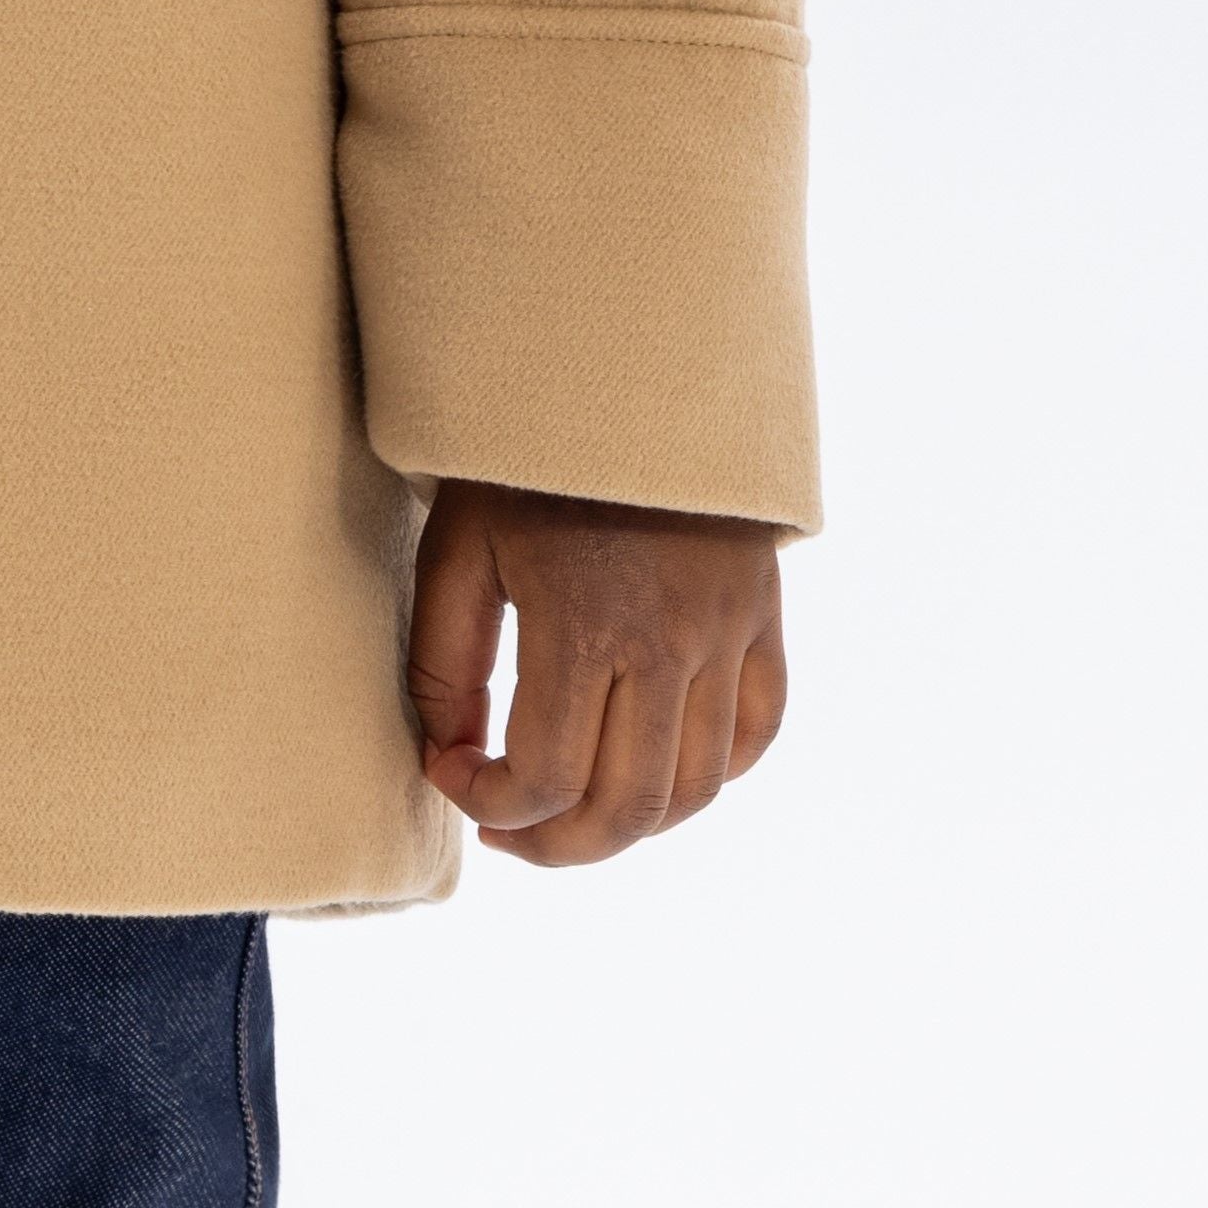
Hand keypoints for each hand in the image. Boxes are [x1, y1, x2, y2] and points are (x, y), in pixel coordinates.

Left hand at [406, 480, 786, 867]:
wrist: (629, 361)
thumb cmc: (524, 450)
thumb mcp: (459, 541)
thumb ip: (445, 660)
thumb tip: (451, 755)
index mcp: (583, 626)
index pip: (544, 780)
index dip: (486, 803)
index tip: (450, 776)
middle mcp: (667, 645)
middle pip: (625, 810)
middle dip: (554, 845)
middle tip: (507, 830)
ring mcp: (726, 634)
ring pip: (697, 789)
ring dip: (630, 827)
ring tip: (574, 812)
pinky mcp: (762, 615)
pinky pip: (757, 731)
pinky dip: (713, 773)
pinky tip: (656, 769)